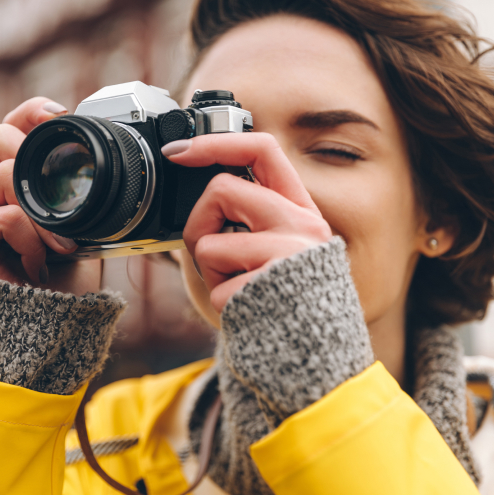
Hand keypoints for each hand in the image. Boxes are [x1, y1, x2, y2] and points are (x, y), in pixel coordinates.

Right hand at [0, 98, 101, 294]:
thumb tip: (108, 164)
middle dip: (37, 160)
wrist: (57, 322)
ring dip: (44, 214)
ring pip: (4, 175)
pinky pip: (4, 216)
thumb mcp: (84, 227)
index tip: (62, 115)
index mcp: (17, 184)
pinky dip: (31, 239)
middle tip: (65, 199)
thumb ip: (82, 196)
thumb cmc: (69, 278)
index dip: (31, 113)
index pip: (11, 129)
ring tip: (60, 247)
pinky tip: (38, 264)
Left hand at [163, 132, 331, 311]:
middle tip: (214, 253)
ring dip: (210, 272)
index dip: (216, 142)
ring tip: (238, 286)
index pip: (263, 151)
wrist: (314, 351)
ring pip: (209, 244)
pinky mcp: (271, 288)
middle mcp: (302, 226)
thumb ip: (249, 217)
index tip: (178, 151)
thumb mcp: (278, 247)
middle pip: (222, 189)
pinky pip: (216, 289)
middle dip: (200, 223)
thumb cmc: (285, 298)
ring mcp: (288, 256)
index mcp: (301, 209)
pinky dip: (220, 302)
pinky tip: (246, 308)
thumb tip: (197, 193)